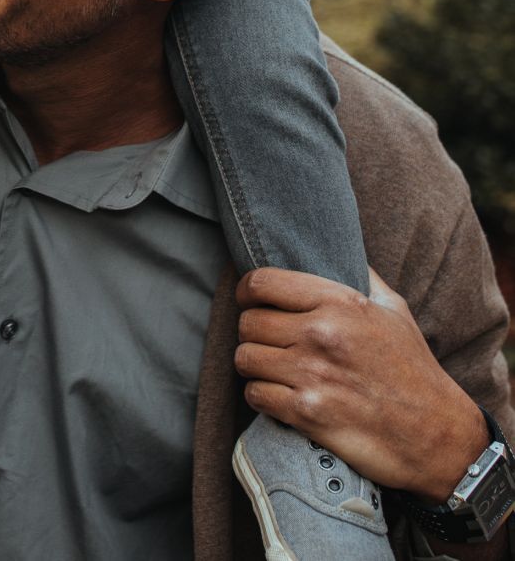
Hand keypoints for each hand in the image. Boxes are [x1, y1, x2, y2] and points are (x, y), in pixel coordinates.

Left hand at [235, 267, 489, 502]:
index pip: (261, 282)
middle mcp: (321, 334)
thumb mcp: (394, 310)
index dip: (246, 292)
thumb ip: (361, 276)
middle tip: (267, 342)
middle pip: (248, 323)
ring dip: (254, 365)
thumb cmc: (414, 370)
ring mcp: (312, 374)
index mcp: (338, 303)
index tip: (250, 301)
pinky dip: (260, 396)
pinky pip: (255, 395)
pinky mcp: (308, 412)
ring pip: (245, 358)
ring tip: (272, 369)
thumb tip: (340, 247)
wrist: (439, 436)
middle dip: (252, 333)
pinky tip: (277, 396)